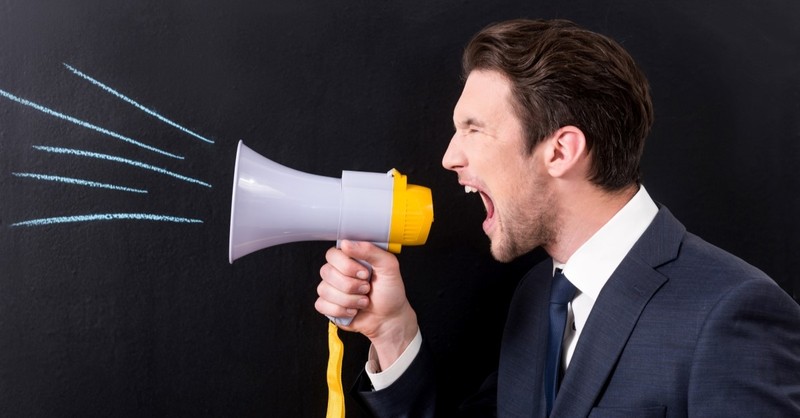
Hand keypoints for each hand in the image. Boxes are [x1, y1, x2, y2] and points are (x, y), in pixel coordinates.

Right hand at [316, 240, 418, 368]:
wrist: (389, 318)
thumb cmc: (390, 292)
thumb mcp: (389, 267)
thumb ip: (371, 251)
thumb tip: (346, 243)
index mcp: (350, 258)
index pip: (333, 254)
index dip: (347, 266)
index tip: (365, 274)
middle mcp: (338, 271)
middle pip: (326, 272)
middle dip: (350, 285)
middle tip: (366, 288)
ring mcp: (331, 288)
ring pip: (324, 290)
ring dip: (349, 300)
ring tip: (363, 301)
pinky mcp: (327, 305)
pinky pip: (321, 304)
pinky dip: (341, 310)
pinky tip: (353, 310)